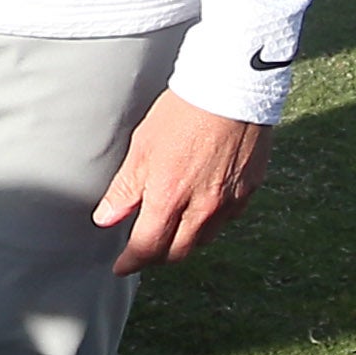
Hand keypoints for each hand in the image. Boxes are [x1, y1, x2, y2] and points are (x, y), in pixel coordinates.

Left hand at [93, 84, 268, 271]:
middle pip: (178, 252)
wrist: (232, 87)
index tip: (121, 267)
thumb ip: (125, 188)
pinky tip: (202, 207)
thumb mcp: (142, 146)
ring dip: (185, 241)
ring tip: (171, 229)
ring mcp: (230, 201)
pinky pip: (228, 219)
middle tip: (144, 250)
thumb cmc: (183, 111)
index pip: (148, 247)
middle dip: (158, 256)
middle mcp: (203, 208)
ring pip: (204, 239)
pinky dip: (211, 221)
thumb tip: (106, 218)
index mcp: (170, 198)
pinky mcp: (249, 190)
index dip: (131, 262)